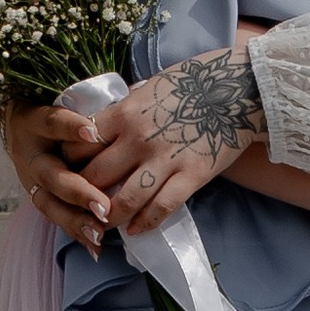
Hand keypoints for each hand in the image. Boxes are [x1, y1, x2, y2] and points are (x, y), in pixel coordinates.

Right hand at [2, 100, 108, 247]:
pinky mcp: (39, 198)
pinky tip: (96, 248)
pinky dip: (77, 233)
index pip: (51, 122)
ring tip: (99, 233)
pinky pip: (57, 218)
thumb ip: (91, 107)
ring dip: (75, 220)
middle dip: (77, 192)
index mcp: (35, 122)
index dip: (69, 127)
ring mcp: (31, 180)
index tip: (92, 131)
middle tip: (103, 206)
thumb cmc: (57, 111)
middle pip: (50, 175)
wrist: (22, 127)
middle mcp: (30, 154)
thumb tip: (132, 95)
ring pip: (49, 204)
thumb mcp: (66, 101)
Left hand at [73, 48, 265, 232]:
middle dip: (83, 194)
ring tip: (104, 225)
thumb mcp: (148, 86)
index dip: (70, 160)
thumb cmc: (193, 80)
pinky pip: (162, 207)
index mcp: (125, 113)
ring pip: (125, 200)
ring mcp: (166, 159)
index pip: (80, 144)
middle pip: (96, 176)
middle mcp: (139, 138)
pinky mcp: (192, 175)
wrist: (239, 85)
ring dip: (109, 217)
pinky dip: (145, 223)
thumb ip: (125, 110)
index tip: (71, 169)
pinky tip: (136, 230)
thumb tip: (103, 125)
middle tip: (81, 203)